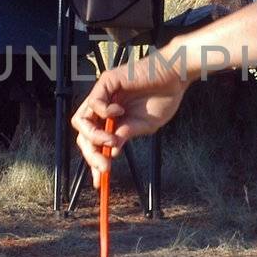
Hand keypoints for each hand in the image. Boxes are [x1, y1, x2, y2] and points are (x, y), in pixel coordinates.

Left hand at [72, 53, 189, 177]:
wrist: (176, 76)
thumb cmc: (163, 97)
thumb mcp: (144, 125)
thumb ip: (127, 135)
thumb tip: (111, 152)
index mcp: (112, 119)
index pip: (94, 142)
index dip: (94, 160)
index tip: (99, 179)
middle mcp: (104, 107)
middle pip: (83, 134)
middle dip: (91, 154)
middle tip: (104, 166)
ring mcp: (104, 95)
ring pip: (81, 120)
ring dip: (94, 135)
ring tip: (111, 140)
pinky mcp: (107, 82)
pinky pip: (94, 102)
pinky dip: (104, 111)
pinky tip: (119, 111)